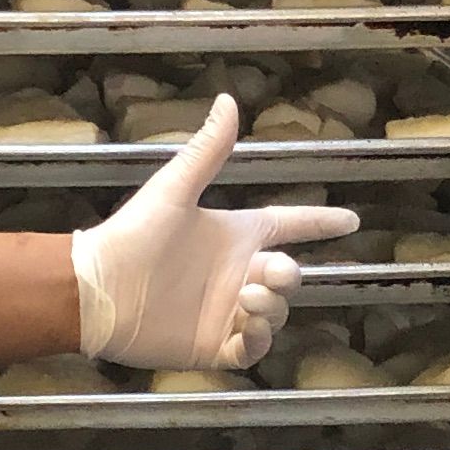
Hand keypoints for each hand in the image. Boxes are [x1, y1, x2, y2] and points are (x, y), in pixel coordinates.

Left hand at [71, 97, 359, 370]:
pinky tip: (246, 327)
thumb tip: (228, 99)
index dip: (319, 223)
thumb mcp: (175, 192)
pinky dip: (258, 340)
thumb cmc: (133, 236)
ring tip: (248, 300)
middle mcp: (235, 274)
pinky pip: (252, 350)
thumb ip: (207, 152)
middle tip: (268, 275)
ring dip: (272, 307)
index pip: (289, 226)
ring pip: (276, 313)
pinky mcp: (213, 346)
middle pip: (289, 276)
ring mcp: (226, 312)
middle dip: (288, 276)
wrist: (99, 291)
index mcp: (233, 236)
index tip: (351, 221)